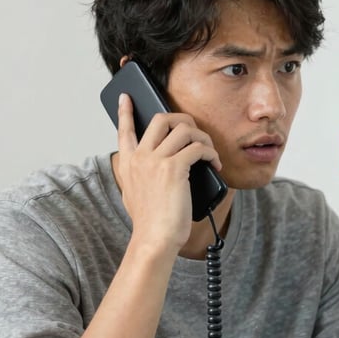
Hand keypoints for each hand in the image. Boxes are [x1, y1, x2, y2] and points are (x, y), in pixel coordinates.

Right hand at [115, 93, 221, 250]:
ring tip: (209, 152)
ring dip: (202, 137)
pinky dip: (211, 152)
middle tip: (195, 133)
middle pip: (161, 119)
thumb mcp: (135, 196)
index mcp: (128, 164)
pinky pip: (198, 147)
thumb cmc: (151, 223)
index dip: (125, 111)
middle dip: (183, 120)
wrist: (154, 239)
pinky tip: (215, 163)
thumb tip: (159, 167)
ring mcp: (156, 160)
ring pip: (184, 129)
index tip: (126, 98)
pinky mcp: (174, 168)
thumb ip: (140, 177)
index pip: (123, 130)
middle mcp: (140, 157)